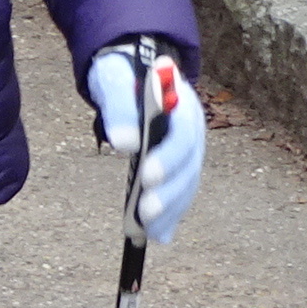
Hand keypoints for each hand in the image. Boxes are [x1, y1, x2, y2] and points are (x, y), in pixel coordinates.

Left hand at [88, 38, 206, 243]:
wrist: (133, 72)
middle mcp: (191, 126)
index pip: (181, 131)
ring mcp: (188, 146)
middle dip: (169, 191)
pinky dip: (172, 213)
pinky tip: (160, 234)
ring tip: (150, 232)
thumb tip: (123, 142)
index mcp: (180, 101)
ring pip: (188, 181)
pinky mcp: (179, 163)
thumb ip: (120, 106)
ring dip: (172, 208)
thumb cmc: (123, 73)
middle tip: (146, 212)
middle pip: (189, 162)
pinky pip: (181, 190)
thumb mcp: (115, 79)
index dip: (168, 156)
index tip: (147, 176)